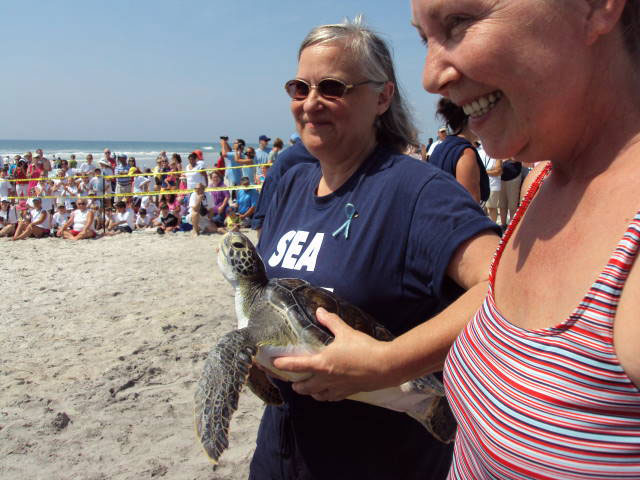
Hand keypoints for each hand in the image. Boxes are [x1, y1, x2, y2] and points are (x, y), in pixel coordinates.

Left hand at [272, 307, 389, 401]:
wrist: (385, 367)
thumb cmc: (363, 348)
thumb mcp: (346, 332)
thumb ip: (331, 322)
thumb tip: (319, 311)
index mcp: (322, 363)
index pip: (297, 365)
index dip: (284, 365)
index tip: (275, 364)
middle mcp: (326, 379)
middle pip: (305, 387)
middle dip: (297, 386)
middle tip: (293, 383)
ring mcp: (337, 388)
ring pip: (318, 396)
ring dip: (311, 393)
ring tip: (309, 390)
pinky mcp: (348, 392)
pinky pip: (332, 397)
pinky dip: (326, 396)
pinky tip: (328, 393)